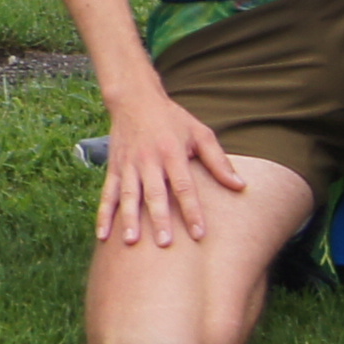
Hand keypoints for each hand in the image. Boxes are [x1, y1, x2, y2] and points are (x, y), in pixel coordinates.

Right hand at [96, 87, 249, 246]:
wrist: (134, 99)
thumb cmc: (172, 119)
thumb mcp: (200, 133)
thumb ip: (218, 161)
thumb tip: (240, 186)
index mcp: (172, 153)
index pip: (184, 187)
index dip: (192, 211)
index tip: (199, 234)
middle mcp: (148, 161)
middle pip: (154, 193)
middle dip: (159, 219)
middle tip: (164, 244)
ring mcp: (128, 165)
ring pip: (128, 195)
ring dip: (129, 219)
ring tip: (131, 241)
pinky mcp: (113, 168)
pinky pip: (107, 194)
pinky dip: (104, 215)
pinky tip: (103, 236)